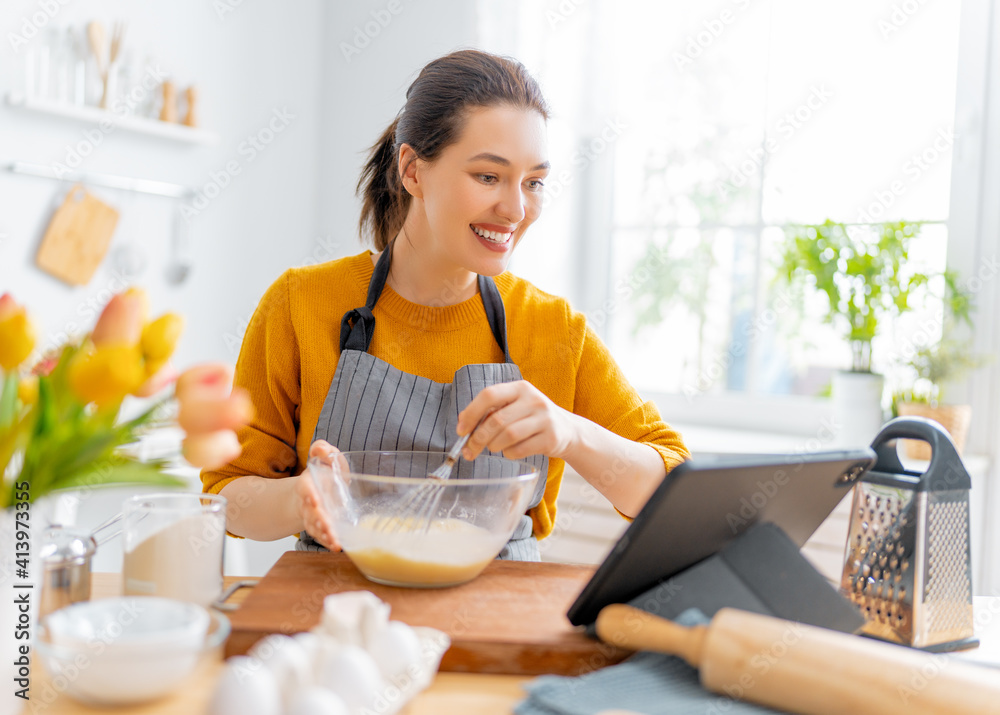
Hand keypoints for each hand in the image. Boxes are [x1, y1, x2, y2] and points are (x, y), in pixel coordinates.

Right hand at [296, 440, 343, 550]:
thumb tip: (319, 449)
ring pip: (315, 527)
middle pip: (310, 512)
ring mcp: (314, 516)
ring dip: (324, 534)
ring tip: (334, 541)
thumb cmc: (327, 472)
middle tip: (327, 527)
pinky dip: (327, 542)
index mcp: (308, 483)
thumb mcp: (327, 457)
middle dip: (318, 520)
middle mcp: (309, 502)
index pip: (305, 489)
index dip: (309, 494)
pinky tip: (337, 547)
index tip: (314, 501)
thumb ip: (323, 450)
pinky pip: (322, 536)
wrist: (322, 488)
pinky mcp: (321, 526)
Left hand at [457, 380, 579, 460]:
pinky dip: (509, 454)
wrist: (568, 431)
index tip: (460, 430)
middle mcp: (533, 400)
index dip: (471, 413)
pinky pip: (519, 450)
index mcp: (520, 388)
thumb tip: (463, 424)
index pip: (489, 395)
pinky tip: (510, 451)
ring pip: (507, 436)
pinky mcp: (551, 438)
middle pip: (496, 420)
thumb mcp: (515, 407)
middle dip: (477, 438)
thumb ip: (491, 411)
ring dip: (493, 446)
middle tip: (469, 450)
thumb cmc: (532, 419)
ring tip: (494, 447)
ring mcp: (544, 419)